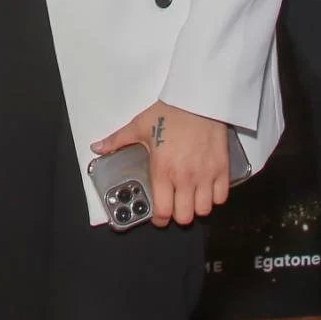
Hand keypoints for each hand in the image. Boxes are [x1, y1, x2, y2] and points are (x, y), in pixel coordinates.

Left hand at [93, 104, 230, 226]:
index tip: (159, 217)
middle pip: (185, 216)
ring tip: (191, 199)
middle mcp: (185, 177)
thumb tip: (97, 148)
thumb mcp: (139, 126)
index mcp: (163, 171)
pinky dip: (215, 197)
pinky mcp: (222, 168)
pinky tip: (207, 189)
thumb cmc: (170, 112)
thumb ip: (118, 141)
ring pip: (204, 210)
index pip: (163, 211)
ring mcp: (206, 175)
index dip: (160, 220)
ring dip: (197, 208)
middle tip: (175, 206)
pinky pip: (222, 196)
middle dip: (178, 215)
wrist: (198, 99)